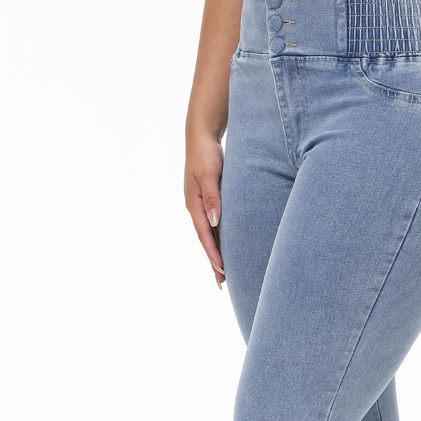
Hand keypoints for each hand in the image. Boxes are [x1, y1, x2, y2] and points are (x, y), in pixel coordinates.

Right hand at [185, 135, 224, 287]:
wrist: (201, 137)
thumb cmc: (206, 154)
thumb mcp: (209, 175)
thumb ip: (212, 198)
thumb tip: (214, 222)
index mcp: (194, 204)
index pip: (205, 235)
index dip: (213, 253)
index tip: (222, 270)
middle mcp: (196, 208)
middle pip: (205, 239)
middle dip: (213, 261)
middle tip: (222, 282)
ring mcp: (202, 205)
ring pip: (210, 234)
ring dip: (216, 252)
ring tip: (223, 272)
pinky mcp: (209, 199)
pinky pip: (214, 224)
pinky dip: (219, 238)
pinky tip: (225, 245)